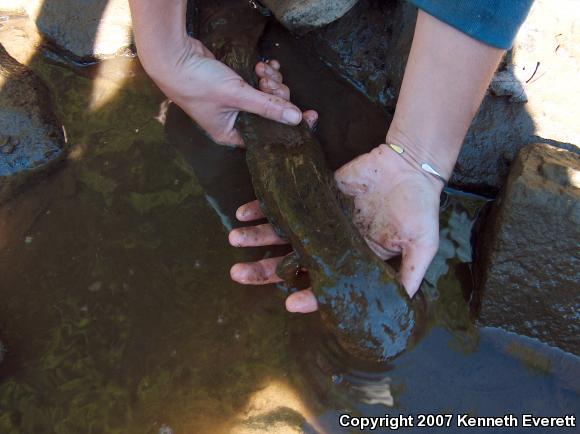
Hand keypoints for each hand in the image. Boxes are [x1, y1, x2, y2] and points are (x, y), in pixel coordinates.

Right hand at [143, 37, 302, 145]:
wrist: (172, 56)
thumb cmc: (197, 82)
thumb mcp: (237, 95)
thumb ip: (268, 106)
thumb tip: (297, 119)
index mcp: (232, 134)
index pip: (269, 136)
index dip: (289, 125)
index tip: (309, 114)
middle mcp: (234, 122)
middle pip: (270, 114)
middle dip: (276, 95)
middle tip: (269, 81)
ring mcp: (234, 104)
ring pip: (265, 97)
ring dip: (270, 82)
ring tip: (263, 70)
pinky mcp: (233, 86)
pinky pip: (258, 84)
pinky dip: (265, 75)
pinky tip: (266, 65)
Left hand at [229, 64, 442, 311]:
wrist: (412, 166)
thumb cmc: (419, 208)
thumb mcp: (422, 246)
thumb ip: (409, 275)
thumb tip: (401, 307)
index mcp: (353, 261)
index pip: (325, 284)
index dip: (309, 296)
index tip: (289, 302)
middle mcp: (330, 244)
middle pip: (292, 262)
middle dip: (264, 270)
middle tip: (237, 275)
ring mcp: (319, 219)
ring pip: (283, 233)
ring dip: (257, 238)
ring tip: (234, 240)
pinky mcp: (315, 194)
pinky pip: (285, 203)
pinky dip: (264, 207)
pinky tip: (244, 211)